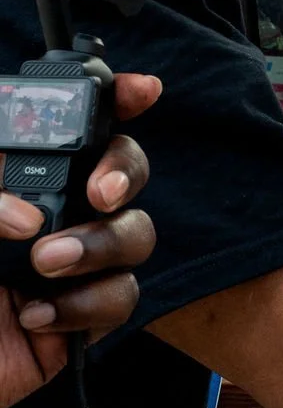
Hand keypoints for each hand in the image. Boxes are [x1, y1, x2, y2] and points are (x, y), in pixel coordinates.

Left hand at [0, 71, 159, 407]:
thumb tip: (31, 216)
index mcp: (17, 177)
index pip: (73, 124)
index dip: (116, 98)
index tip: (141, 91)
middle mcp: (51, 211)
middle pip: (123, 170)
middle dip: (124, 171)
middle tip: (99, 194)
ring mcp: (70, 263)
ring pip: (135, 232)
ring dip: (101, 244)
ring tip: (46, 265)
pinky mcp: (80, 316)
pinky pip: (122, 297)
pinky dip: (88, 303)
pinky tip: (37, 314)